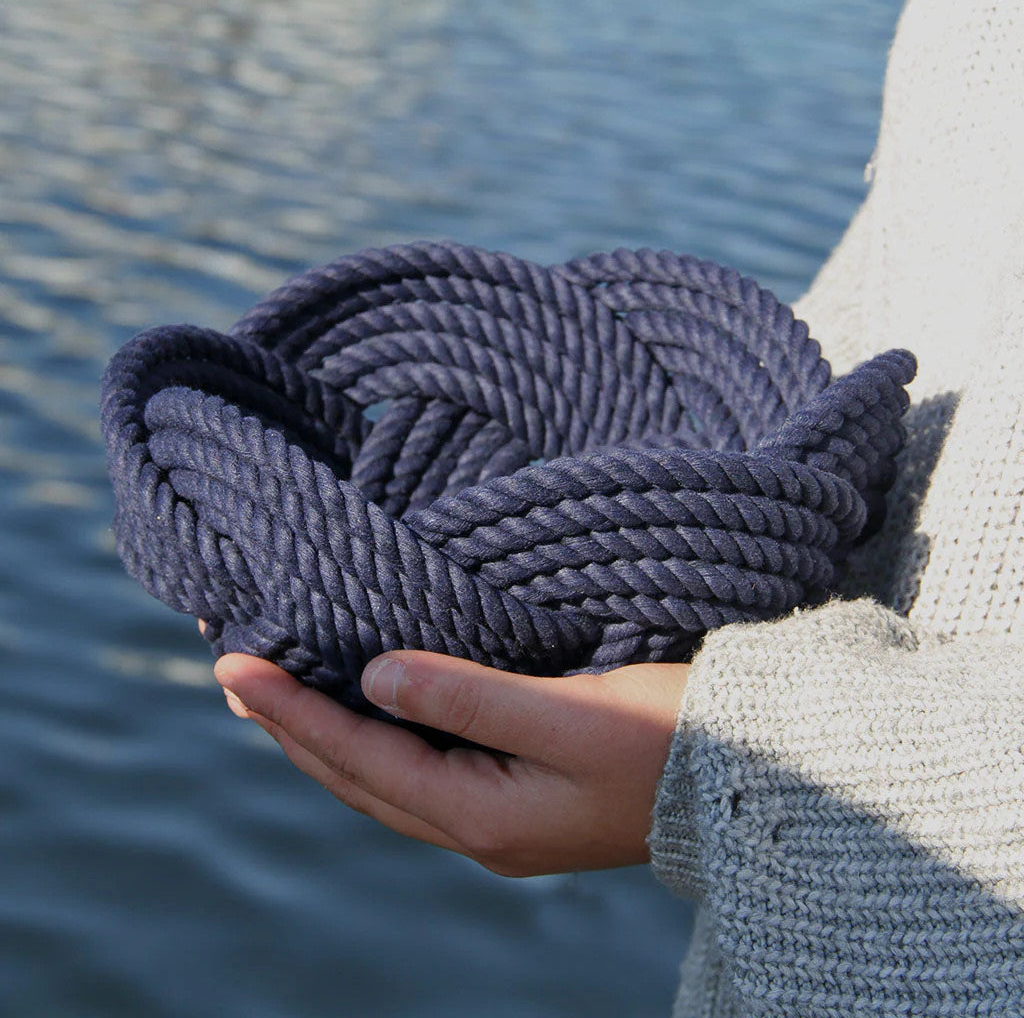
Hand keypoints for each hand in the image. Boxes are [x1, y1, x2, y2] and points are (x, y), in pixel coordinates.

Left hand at [207, 630, 686, 876]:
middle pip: (360, 777)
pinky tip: (366, 714)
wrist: (749, 779)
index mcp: (484, 814)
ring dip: (327, 737)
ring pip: (385, 778)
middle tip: (234, 679)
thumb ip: (468, 695)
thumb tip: (375, 675)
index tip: (233, 666)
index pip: (362, 757)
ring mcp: (500, 818)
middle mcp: (481, 828)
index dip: (292, 712)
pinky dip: (376, 740)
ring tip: (277, 698)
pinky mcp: (519, 797)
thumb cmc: (670, 740)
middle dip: (292, 729)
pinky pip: (420, 770)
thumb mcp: (569, 715)